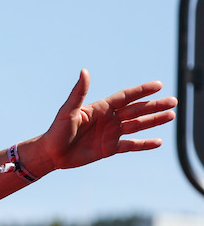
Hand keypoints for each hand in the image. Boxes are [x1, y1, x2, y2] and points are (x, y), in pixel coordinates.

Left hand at [36, 69, 175, 172]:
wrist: (51, 153)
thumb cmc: (56, 130)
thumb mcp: (67, 110)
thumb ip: (78, 92)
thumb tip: (84, 71)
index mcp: (101, 108)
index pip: (126, 97)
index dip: (142, 91)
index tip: (158, 85)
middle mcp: (109, 119)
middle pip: (137, 110)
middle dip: (154, 106)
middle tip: (174, 101)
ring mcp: (111, 133)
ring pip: (137, 126)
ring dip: (154, 121)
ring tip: (171, 116)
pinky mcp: (109, 149)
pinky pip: (131, 146)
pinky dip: (144, 144)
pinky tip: (158, 142)